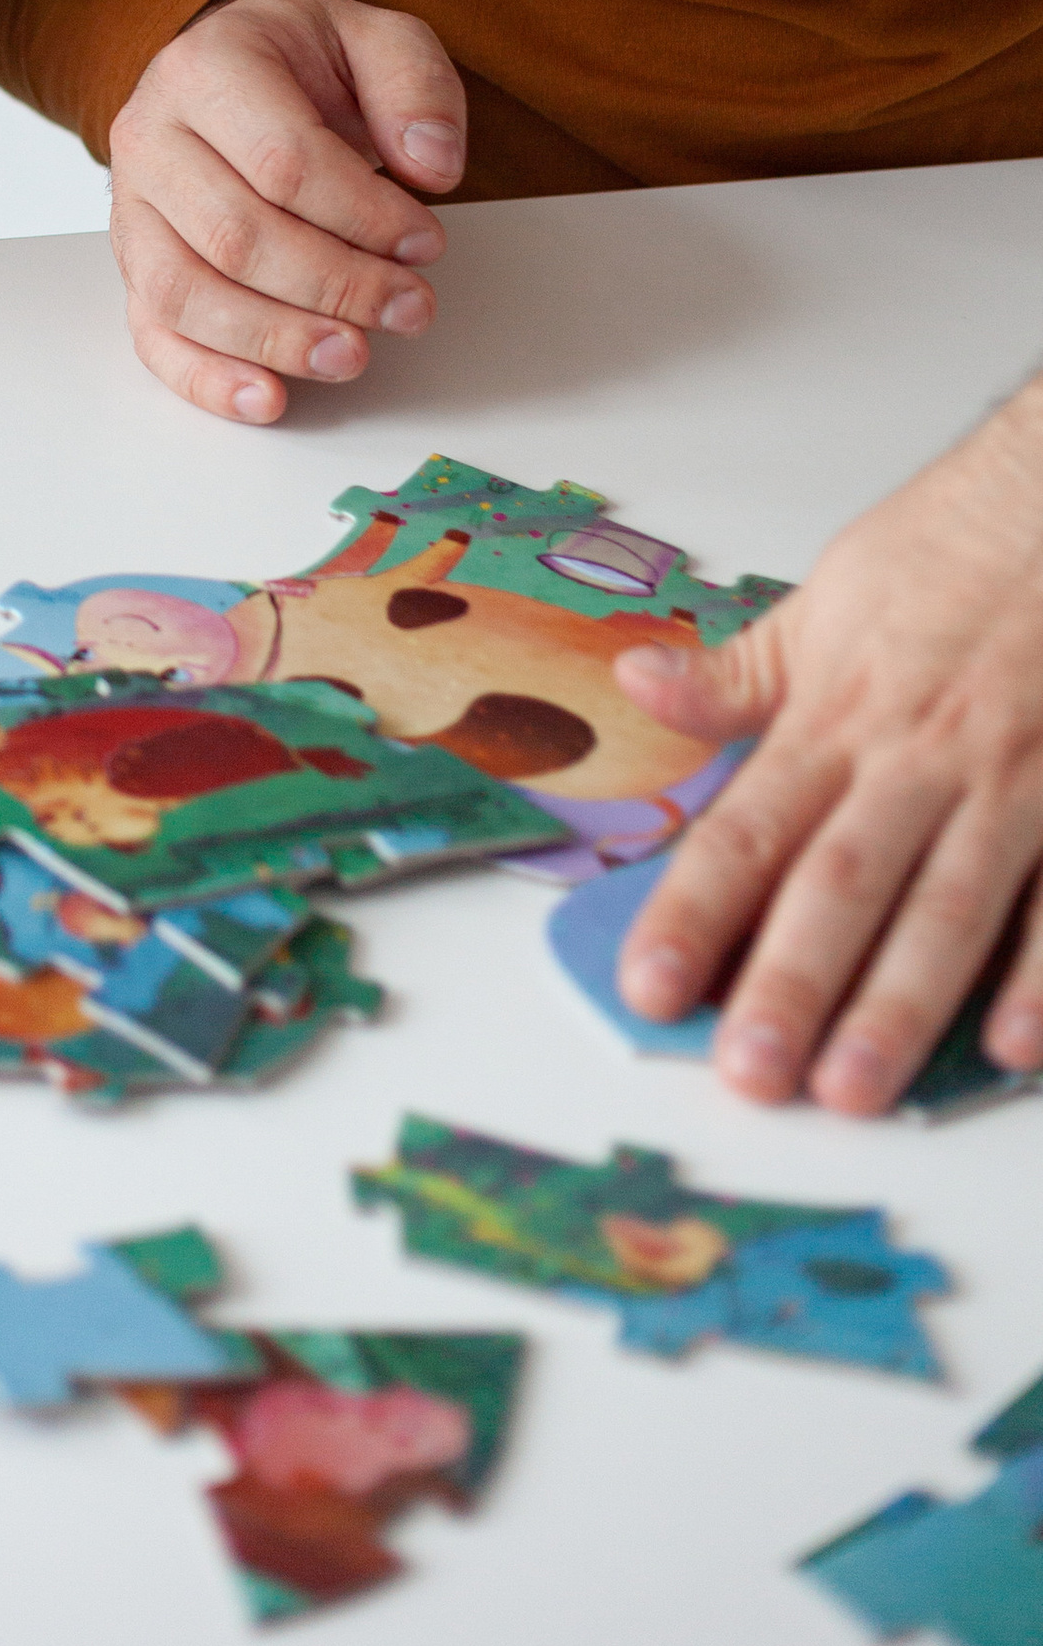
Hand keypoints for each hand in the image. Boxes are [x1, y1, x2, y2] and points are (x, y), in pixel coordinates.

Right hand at [107, 0, 463, 417]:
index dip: (364, 216)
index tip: (425, 242)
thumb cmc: (303, 62)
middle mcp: (150, 135)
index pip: (284, 161)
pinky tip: (269, 399)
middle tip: (409, 307)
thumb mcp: (374, 38)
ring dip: (276, 338)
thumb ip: (416, 86)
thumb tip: (432, 166)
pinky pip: (153, 332)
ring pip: (184, 292)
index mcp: (206, 67)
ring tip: (353, 355)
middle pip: (235, 236)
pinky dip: (206, 377)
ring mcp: (132, 205)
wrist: (234, 70)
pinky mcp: (133, 263)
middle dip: (335, 286)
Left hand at [613, 382, 1042, 1108]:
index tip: (647, 986)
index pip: (747, 828)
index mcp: (838, 716)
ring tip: (854, 1089)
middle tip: (749, 1073)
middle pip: (841, 883)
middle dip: (792, 982)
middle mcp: (917, 759)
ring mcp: (1011, 785)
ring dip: (901, 1004)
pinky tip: (1008, 1047)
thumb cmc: (952, 555)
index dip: (692, 912)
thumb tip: (640, 684)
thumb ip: (740, 671)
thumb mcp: (828, 597)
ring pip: (948, 908)